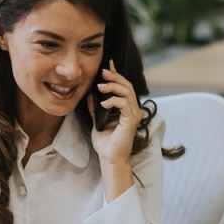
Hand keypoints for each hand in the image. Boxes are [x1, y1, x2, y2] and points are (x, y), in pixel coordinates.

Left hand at [86, 60, 140, 198]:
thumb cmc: (105, 143)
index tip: (107, 65)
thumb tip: (90, 96)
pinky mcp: (131, 121)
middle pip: (127, 86)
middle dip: (115, 77)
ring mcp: (133, 115)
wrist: (109, 158)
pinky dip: (114, 101)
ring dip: (114, 87)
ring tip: (101, 87)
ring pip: (127, 92)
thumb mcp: (97, 122)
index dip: (116, 75)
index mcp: (125, 108)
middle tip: (103, 71)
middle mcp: (132, 110)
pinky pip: (125, 104)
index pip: (123, 87)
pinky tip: (104, 103)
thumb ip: (95, 109)